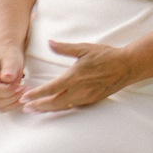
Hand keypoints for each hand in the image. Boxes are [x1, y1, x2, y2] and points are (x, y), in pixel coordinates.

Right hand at [0, 41, 28, 110]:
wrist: (7, 56)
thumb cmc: (9, 56)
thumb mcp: (12, 58)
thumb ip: (10, 67)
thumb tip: (7, 78)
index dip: (8, 91)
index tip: (22, 85)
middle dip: (13, 97)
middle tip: (27, 89)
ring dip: (15, 102)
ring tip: (25, 91)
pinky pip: (3, 107)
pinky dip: (14, 104)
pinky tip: (22, 95)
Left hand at [16, 40, 135, 112]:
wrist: (127, 66)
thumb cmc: (106, 56)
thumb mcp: (84, 48)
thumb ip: (64, 48)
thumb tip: (49, 42)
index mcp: (74, 77)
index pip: (50, 89)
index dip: (36, 94)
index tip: (25, 97)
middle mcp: (79, 90)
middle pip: (54, 102)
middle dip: (39, 105)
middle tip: (25, 107)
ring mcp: (86, 97)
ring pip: (63, 107)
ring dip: (48, 109)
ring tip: (36, 110)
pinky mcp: (92, 100)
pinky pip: (73, 106)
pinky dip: (62, 108)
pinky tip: (56, 107)